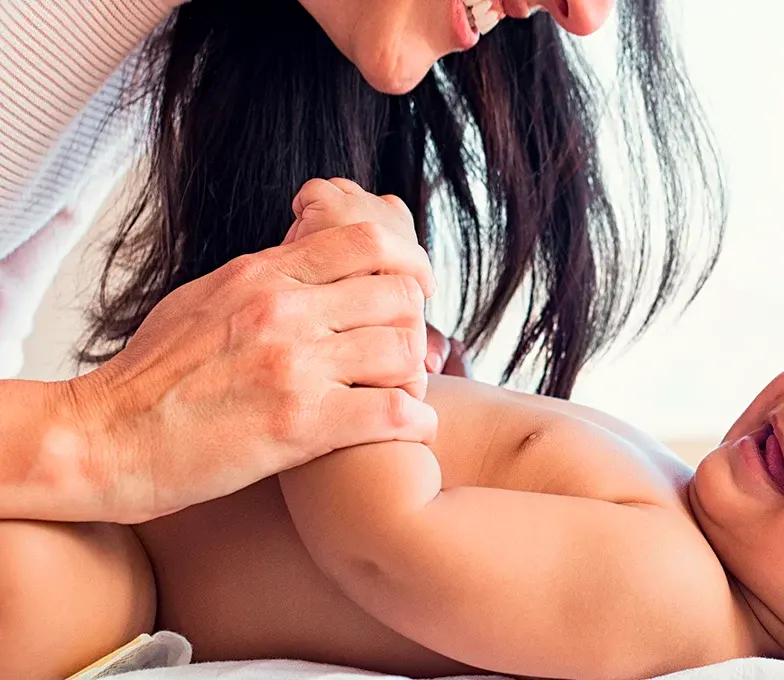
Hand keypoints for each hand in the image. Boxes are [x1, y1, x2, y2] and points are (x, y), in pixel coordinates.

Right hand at [62, 178, 439, 522]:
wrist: (100, 439)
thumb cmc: (150, 377)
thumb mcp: (205, 298)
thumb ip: (265, 277)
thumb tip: (307, 253)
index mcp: (263, 275)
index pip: (367, 240)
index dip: (407, 264)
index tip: (413, 290)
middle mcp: (284, 311)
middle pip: (399, 293)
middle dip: (414, 323)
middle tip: (410, 352)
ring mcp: (294, 366)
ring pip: (405, 350)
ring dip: (415, 374)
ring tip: (403, 392)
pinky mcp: (301, 424)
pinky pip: (395, 412)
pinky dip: (415, 421)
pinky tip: (410, 428)